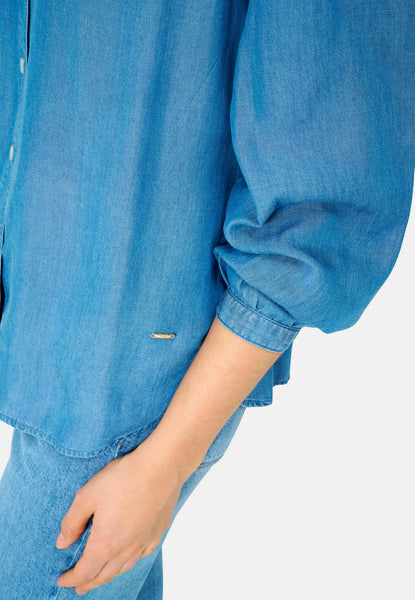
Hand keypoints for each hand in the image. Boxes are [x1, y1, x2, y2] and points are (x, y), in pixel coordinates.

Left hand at [56, 438, 183, 594]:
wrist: (161, 467)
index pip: (85, 572)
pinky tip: (130, 556)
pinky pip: (141, 555)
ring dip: (108, 575)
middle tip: (79, 586)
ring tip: (101, 576)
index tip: (62, 580)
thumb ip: (72, 523)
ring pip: (123, 568)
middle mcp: (125, 549)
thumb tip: (62, 543)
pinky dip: (130, 561)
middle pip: (104, 575)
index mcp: (105, 544)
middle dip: (88, 583)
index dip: (71, 579)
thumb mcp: (86, 496)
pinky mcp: (157, 531)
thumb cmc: (123, 478)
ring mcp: (144, 541)